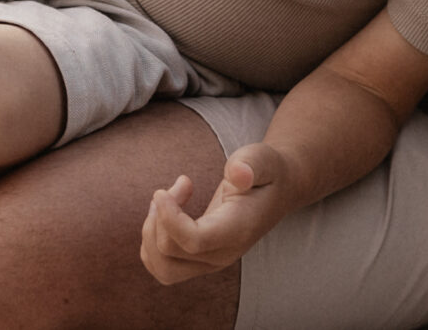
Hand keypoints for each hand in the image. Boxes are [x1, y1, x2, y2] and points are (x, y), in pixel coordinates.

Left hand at [139, 144, 287, 284]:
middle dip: (159, 216)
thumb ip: (250, 164)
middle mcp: (223, 254)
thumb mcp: (262, 159)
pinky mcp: (198, 261)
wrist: (276, 191)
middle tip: (181, 183)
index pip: (194, 242)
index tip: (161, 191)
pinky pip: (161, 266)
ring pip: (162, 267)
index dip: (169, 219)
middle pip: (170, 254)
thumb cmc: (264, 172)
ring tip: (166, 199)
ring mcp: (210, 262)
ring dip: (151, 232)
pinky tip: (166, 212)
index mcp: (237, 231)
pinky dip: (151, 241)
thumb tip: (238, 173)